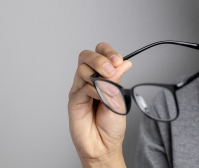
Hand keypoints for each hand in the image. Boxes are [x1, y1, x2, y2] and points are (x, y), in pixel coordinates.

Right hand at [68, 42, 131, 164]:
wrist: (104, 145)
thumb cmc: (111, 124)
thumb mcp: (120, 98)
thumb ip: (117, 80)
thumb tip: (124, 63)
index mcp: (102, 76)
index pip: (101, 53)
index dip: (109, 52)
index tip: (119, 60)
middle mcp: (89, 80)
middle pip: (86, 56)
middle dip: (100, 58)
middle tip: (111, 68)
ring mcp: (80, 89)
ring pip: (82, 69)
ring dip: (98, 75)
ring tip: (109, 90)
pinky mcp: (74, 101)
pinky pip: (82, 88)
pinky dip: (95, 91)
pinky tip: (102, 99)